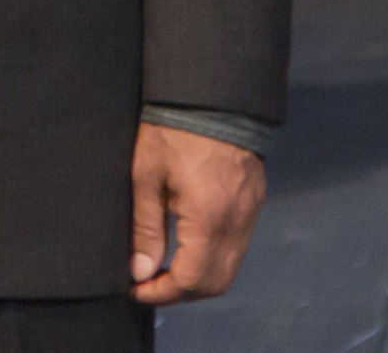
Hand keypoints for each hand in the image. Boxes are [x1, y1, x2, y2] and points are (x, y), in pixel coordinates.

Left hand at [130, 122, 266, 302]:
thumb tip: (139, 270)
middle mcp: (237, 222)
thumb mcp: (145, 175)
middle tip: (146, 283)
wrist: (209, 95)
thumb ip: (144, 227)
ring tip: (160, 268)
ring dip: (196, 278)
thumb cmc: (169, 129)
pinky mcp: (253, 203)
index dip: (162, 292)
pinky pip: (236, 247)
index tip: (134, 288)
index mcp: (210, 217)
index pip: (193, 279)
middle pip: (216, 283)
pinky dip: (211, 259)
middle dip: (180, 292)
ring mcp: (250, 214)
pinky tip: (183, 248)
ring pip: (229, 268)